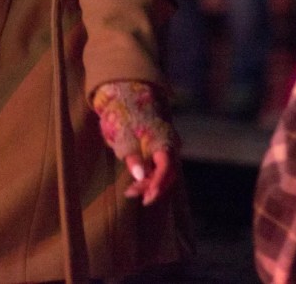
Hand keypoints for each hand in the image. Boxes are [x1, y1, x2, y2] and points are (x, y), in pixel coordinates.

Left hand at [92, 81, 179, 205]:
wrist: (128, 99)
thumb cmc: (126, 117)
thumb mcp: (124, 136)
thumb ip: (133, 156)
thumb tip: (140, 175)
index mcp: (164, 140)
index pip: (166, 167)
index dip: (158, 184)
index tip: (147, 197)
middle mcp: (170, 146)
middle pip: (167, 173)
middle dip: (151, 187)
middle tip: (131, 194)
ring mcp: (166, 149)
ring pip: (162, 173)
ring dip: (148, 184)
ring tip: (130, 192)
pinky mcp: (160, 152)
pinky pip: (158, 169)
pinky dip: (148, 177)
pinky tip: (135, 185)